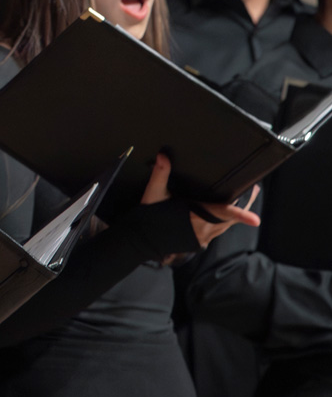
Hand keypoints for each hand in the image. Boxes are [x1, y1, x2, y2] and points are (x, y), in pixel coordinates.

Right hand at [141, 154, 260, 250]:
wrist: (141, 239)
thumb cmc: (149, 217)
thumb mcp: (153, 193)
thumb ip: (160, 174)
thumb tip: (164, 156)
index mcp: (195, 215)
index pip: (222, 214)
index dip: (240, 215)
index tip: (255, 220)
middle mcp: (203, 228)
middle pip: (231, 218)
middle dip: (244, 205)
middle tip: (253, 189)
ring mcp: (203, 236)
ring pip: (227, 225)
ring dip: (236, 214)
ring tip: (244, 199)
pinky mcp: (200, 240)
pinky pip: (219, 231)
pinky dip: (225, 222)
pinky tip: (223, 215)